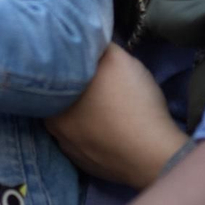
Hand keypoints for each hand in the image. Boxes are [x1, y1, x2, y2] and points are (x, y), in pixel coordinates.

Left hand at [46, 45, 187, 189]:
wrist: (152, 154)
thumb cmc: (131, 103)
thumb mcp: (117, 59)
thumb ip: (97, 46)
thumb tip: (86, 38)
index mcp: (53, 101)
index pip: (51, 77)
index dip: (66, 65)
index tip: (80, 59)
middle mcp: (54, 129)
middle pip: (60, 100)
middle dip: (74, 89)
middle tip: (94, 79)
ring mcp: (70, 151)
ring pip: (71, 123)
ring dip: (83, 113)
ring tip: (103, 103)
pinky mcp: (87, 165)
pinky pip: (85, 142)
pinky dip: (94, 133)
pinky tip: (110, 126)